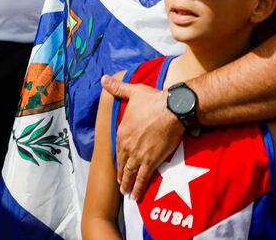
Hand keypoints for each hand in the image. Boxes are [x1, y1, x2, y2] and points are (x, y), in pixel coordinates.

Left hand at [102, 74, 184, 200]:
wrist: (172, 109)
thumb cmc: (154, 100)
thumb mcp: (133, 92)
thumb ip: (117, 88)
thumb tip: (103, 79)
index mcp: (122, 131)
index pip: (118, 149)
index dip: (118, 158)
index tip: (119, 164)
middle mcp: (127, 145)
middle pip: (123, 164)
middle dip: (122, 175)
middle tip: (122, 184)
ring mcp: (138, 154)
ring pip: (130, 173)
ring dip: (127, 184)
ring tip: (127, 192)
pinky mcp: (151, 160)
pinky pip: (143, 178)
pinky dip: (139, 188)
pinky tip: (136, 196)